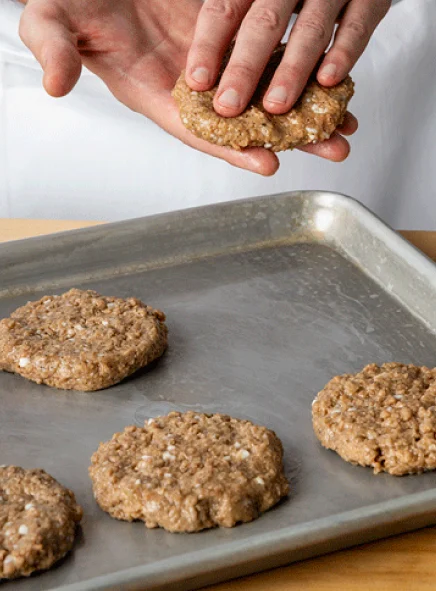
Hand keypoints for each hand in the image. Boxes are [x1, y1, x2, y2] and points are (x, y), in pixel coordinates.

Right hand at [18, 0, 357, 175]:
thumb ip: (56, 50)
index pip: (198, 129)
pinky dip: (301, 65)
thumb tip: (54, 84)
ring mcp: (216, 61)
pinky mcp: (231, 32)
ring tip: (347, 124)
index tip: (267, 162)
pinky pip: (271, 50)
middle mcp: (193, 85)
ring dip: (308, 108)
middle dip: (290, 137)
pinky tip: (332, 75)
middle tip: (333, 149)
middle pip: (247, 120)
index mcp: (154, 93)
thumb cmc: (72, 2)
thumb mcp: (53, 21)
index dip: (231, 148)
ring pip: (266, 90)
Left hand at [186, 0, 389, 116]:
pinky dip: (344, 54)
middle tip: (229, 106)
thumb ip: (237, 22)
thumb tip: (199, 75)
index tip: (197, 82)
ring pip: (310, 29)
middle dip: (244, 69)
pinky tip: (327, 82)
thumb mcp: (259, 0)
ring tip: (275, 106)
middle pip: (263, 24)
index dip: (209, 46)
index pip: (225, 9)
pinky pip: (357, 26)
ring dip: (292, 71)